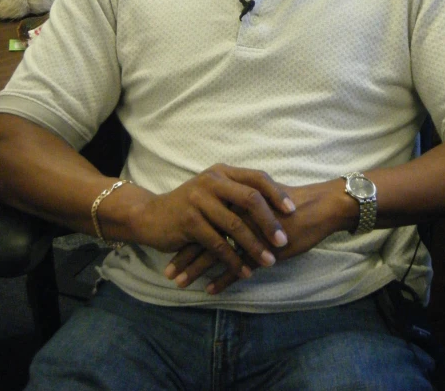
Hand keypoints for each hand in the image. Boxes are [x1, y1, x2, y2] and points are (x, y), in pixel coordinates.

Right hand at [129, 163, 295, 278]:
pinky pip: (217, 244)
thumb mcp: (213, 192)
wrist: (151, 216)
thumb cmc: (190, 206)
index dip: (276, 194)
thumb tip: (275, 206)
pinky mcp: (189, 222)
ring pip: (234, 225)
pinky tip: (244, 271)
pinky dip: (233, 259)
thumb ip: (237, 194)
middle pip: (250, 199)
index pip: (257, 178)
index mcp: (222, 172)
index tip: (293, 210)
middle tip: (284, 241)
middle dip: (269, 222)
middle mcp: (212, 181)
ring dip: (254, 246)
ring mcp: (199, 200)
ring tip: (270, 261)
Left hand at [166, 179, 351, 292]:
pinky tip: (209, 290)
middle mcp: (238, 215)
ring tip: (179, 283)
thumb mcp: (263, 198)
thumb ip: (243, 206)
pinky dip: (222, 280)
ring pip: (216, 253)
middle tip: (168, 272)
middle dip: (185, 256)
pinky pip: (238, 268)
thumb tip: (227, 212)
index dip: (188, 236)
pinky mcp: (263, 250)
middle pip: (204, 236)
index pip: (205, 219)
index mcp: (236, 200)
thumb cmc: (292, 204)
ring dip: (196, 270)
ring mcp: (249, 233)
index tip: (171, 247)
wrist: (318, 208)